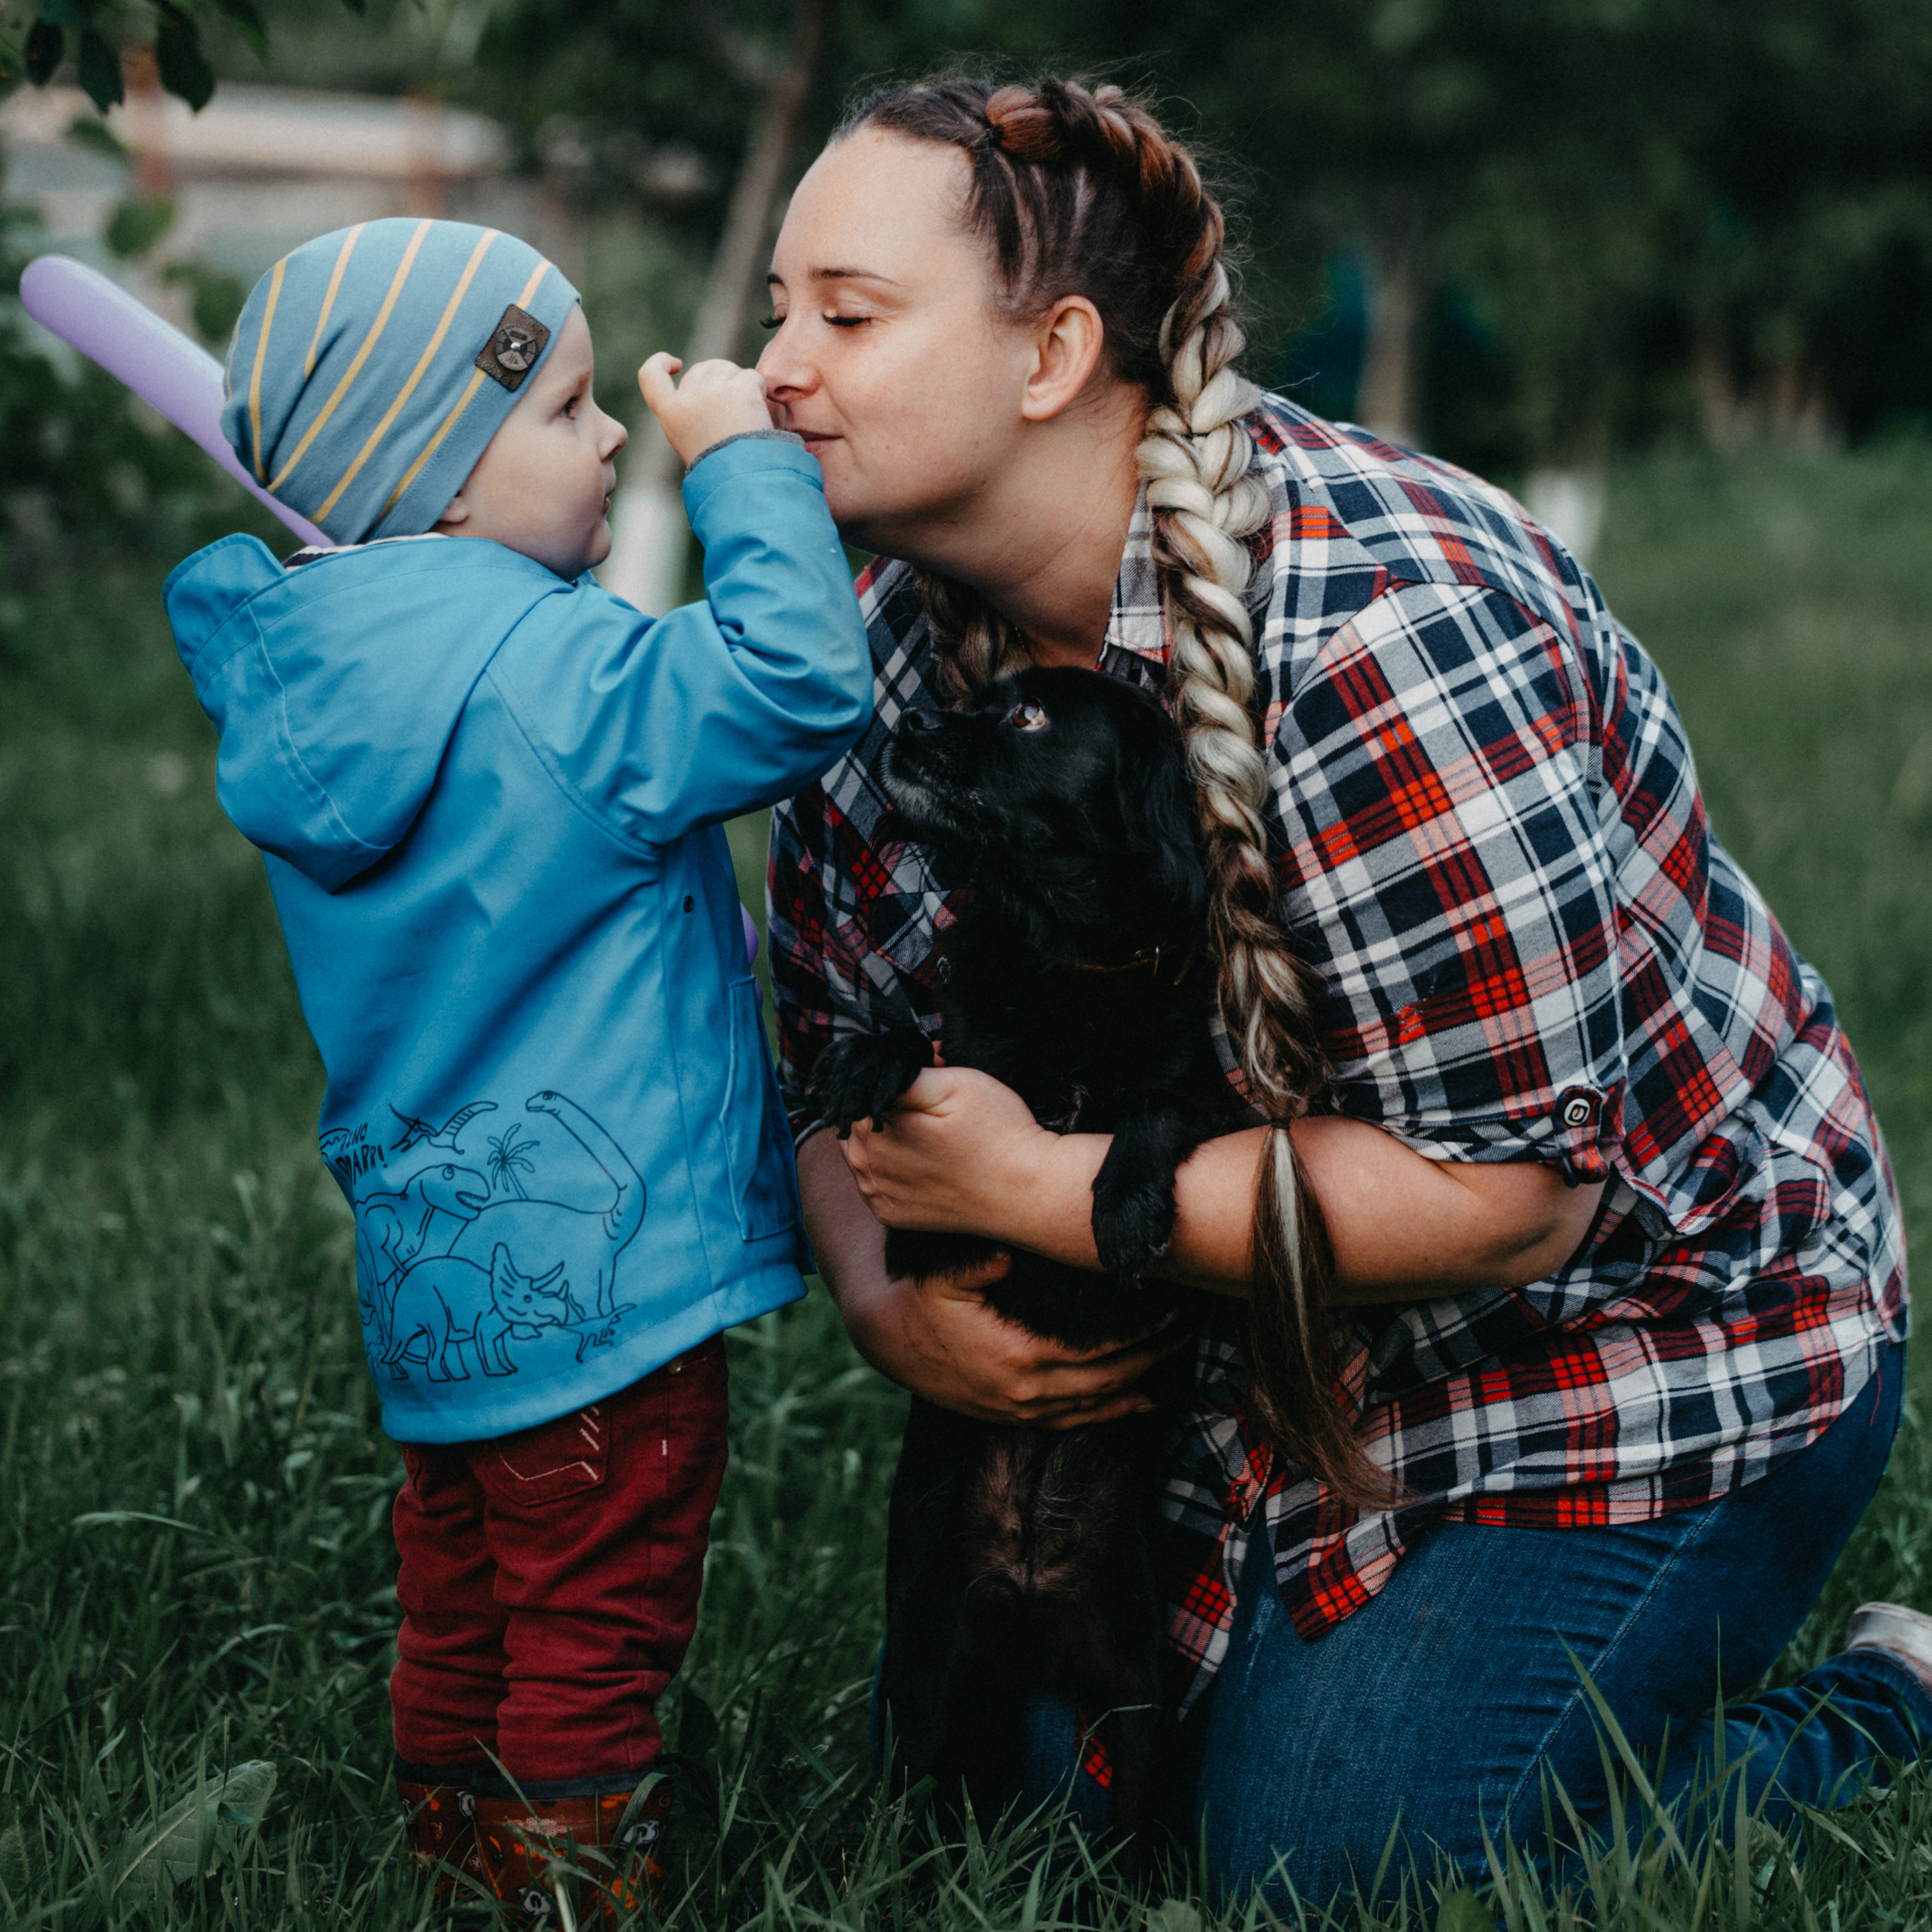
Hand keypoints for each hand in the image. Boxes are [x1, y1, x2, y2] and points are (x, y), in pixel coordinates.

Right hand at [638, 353, 772, 465]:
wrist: (743, 481)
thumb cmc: (720, 470)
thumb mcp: (689, 442)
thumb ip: (689, 412)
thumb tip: (705, 384)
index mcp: (669, 412)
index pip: (650, 375)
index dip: (660, 363)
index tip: (675, 363)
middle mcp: (687, 397)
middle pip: (702, 369)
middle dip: (719, 379)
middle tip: (733, 410)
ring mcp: (713, 390)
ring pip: (728, 369)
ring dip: (739, 384)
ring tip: (746, 416)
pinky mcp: (739, 387)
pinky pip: (752, 377)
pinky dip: (758, 391)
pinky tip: (758, 414)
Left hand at [838, 1065, 1063, 1238]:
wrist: (1026, 1194)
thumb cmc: (997, 1135)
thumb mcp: (954, 1084)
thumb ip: (903, 1075)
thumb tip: (876, 1067)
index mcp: (875, 1126)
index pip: (862, 1086)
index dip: (896, 1077)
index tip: (929, 1079)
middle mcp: (866, 1162)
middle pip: (858, 1118)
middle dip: (890, 1106)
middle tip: (937, 1109)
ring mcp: (876, 1193)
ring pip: (862, 1149)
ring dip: (887, 1137)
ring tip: (935, 1137)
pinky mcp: (891, 1215)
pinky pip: (874, 1182)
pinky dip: (890, 1168)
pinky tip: (924, 1164)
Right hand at [849, 1248, 1181, 1429]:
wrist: (888, 1340)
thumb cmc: (921, 1299)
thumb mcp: (943, 1274)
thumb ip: (978, 1261)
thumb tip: (1009, 1249)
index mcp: (1017, 1354)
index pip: (1096, 1349)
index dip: (1139, 1334)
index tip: (1169, 1309)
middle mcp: (1025, 1390)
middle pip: (1108, 1380)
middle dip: (1152, 1356)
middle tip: (1186, 1329)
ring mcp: (1019, 1410)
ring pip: (1096, 1406)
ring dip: (1140, 1385)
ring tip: (1175, 1357)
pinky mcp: (1013, 1418)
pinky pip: (1074, 1423)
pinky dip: (1112, 1414)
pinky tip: (1141, 1401)